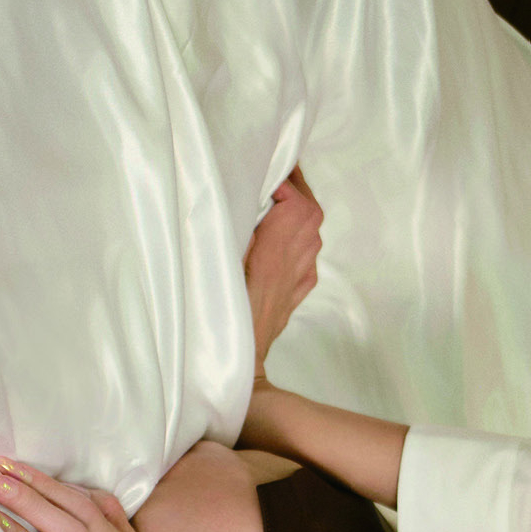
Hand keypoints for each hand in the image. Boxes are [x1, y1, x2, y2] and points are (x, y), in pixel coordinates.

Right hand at [244, 166, 323, 383]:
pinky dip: (298, 233)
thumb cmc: (223, 317)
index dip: (286, 181)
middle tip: (277, 169)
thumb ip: (234, 229)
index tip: (269, 167)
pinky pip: (307, 251)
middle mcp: (297, 260)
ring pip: (311, 230)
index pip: (297, 202)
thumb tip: (243, 196)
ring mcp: (302, 276)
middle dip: (296, 188)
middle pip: (310, 211)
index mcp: (277, 251)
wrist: (242, 364)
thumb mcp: (219, 265)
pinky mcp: (300, 288)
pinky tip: (281, 230)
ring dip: (298, 210)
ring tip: (278, 194)